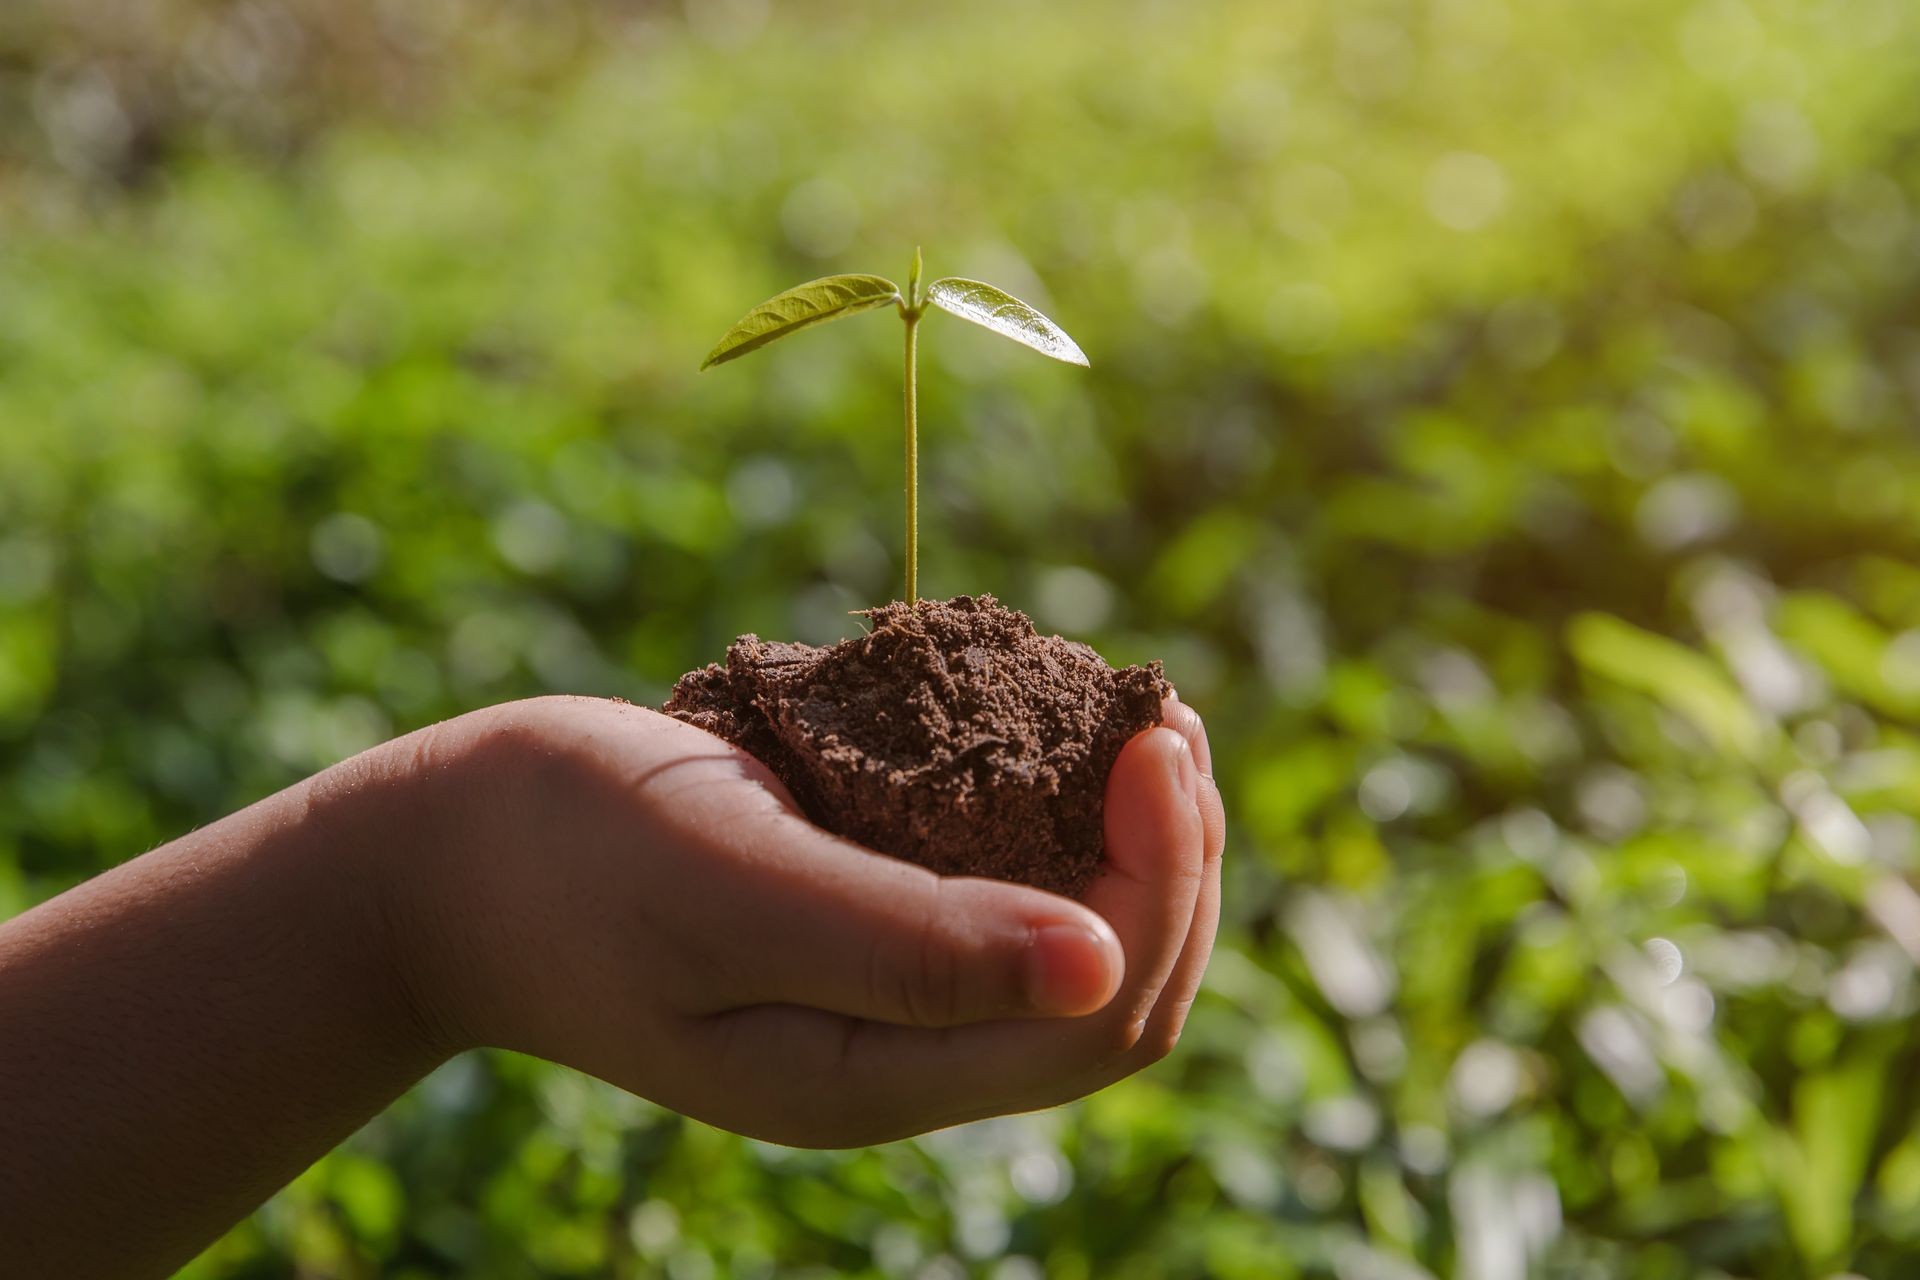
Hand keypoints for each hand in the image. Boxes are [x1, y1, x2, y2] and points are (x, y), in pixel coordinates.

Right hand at [391, 693, 1225, 1146]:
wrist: (443, 858)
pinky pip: (1002, 894)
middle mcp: (898, 1055)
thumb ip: (907, 944)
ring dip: (1133, 845)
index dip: (1166, 886)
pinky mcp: (859, 929)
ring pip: (1072, 945)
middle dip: (1174, 866)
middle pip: (1110, 994)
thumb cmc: (567, 855)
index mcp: (871, 1075)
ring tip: (1146, 727)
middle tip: (1170, 725)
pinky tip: (1061, 739)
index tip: (1155, 744)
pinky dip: (1058, 822)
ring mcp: (881, 998)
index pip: (1097, 1018)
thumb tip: (1105, 965)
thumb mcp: (730, 887)